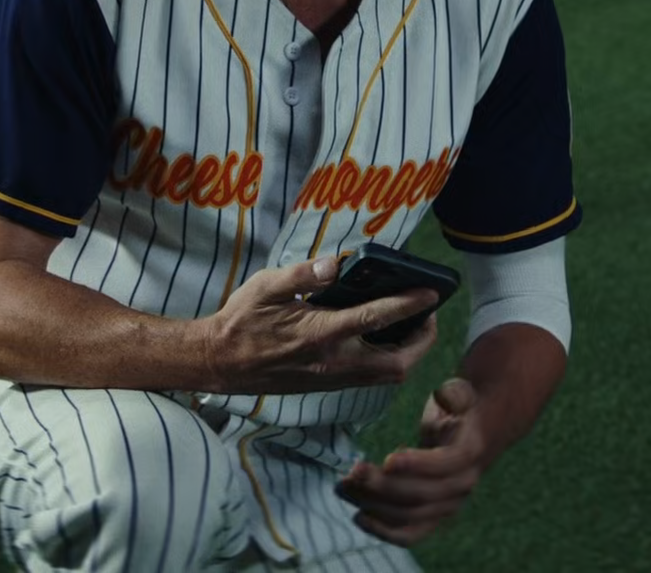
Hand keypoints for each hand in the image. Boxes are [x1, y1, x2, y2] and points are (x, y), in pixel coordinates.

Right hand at [196, 254, 440, 393]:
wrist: (219, 363)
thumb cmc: (241, 321)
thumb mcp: (266, 286)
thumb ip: (303, 275)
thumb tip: (336, 264)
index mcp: (320, 334)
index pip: (376, 319)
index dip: (409, 305)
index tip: (431, 293)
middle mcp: (332, 362)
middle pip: (396, 364)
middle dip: (422, 342)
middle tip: (428, 315)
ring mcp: (330, 378)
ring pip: (386, 376)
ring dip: (408, 354)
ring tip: (413, 326)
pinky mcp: (325, 385)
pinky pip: (369, 378)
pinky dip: (388, 361)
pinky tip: (384, 340)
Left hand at [337, 377, 486, 545]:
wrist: (468, 438)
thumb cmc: (455, 411)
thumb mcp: (458, 395)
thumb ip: (454, 395)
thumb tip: (448, 395)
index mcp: (469, 452)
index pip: (445, 464)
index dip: (418, 464)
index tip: (387, 459)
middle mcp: (461, 485)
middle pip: (420, 494)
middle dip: (381, 486)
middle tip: (351, 472)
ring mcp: (447, 506)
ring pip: (408, 515)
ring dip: (372, 505)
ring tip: (342, 487)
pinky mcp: (431, 518)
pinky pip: (408, 533)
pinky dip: (382, 531)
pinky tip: (357, 516)